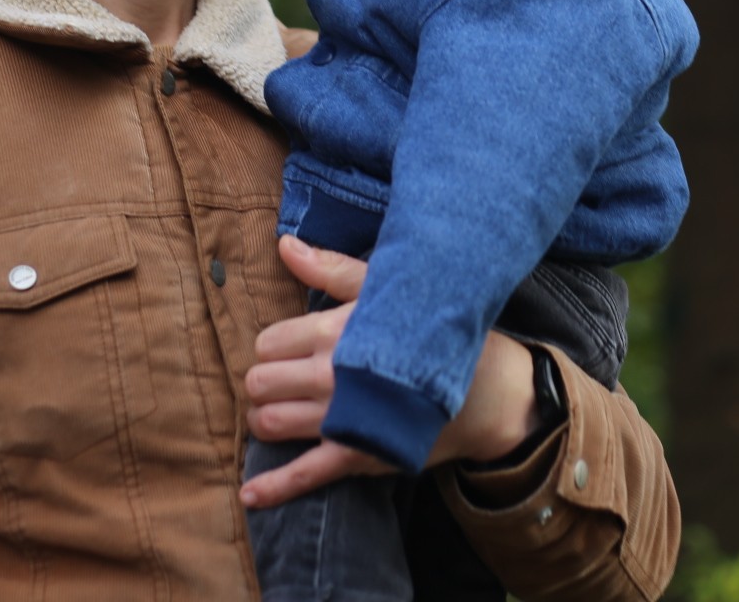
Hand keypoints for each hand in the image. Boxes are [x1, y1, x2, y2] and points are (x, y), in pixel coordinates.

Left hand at [238, 237, 543, 507]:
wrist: (488, 389)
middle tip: (284, 381)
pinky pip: (305, 474)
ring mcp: (341, 420)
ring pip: (270, 424)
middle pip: (261, 383)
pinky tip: (250, 494)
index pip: (269, 343)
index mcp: (333, 332)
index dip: (275, 347)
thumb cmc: (431, 332)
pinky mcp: (358, 456)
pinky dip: (273, 487)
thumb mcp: (385, 289)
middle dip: (266, 383)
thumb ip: (330, 269)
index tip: (291, 349)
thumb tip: (283, 244)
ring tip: (279, 412)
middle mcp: (330, 377)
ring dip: (266, 420)